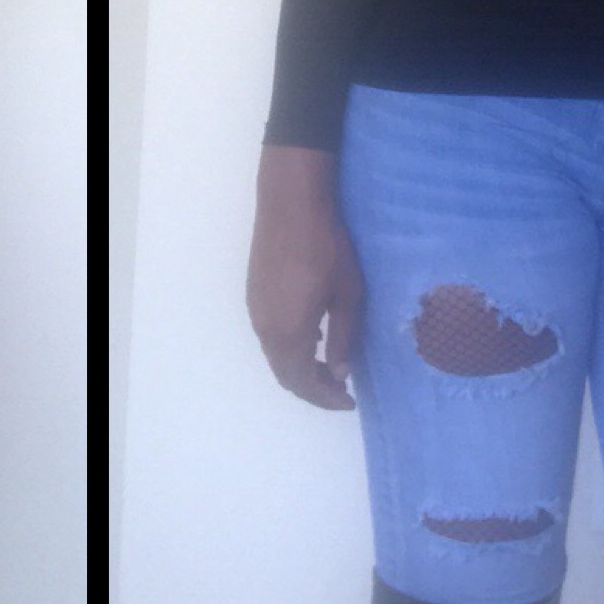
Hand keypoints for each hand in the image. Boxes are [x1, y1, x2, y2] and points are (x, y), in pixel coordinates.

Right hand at [247, 172, 363, 412]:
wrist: (290, 203)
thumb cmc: (326, 247)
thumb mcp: (347, 295)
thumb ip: (342, 338)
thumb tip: (338, 373)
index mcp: (289, 332)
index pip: (303, 383)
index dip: (326, 398)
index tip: (350, 400)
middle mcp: (265, 328)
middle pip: (285, 374)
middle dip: (312, 388)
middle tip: (341, 387)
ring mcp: (255, 310)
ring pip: (275, 355)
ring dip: (299, 367)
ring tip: (329, 364)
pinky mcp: (253, 294)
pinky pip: (269, 336)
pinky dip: (289, 348)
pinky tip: (312, 334)